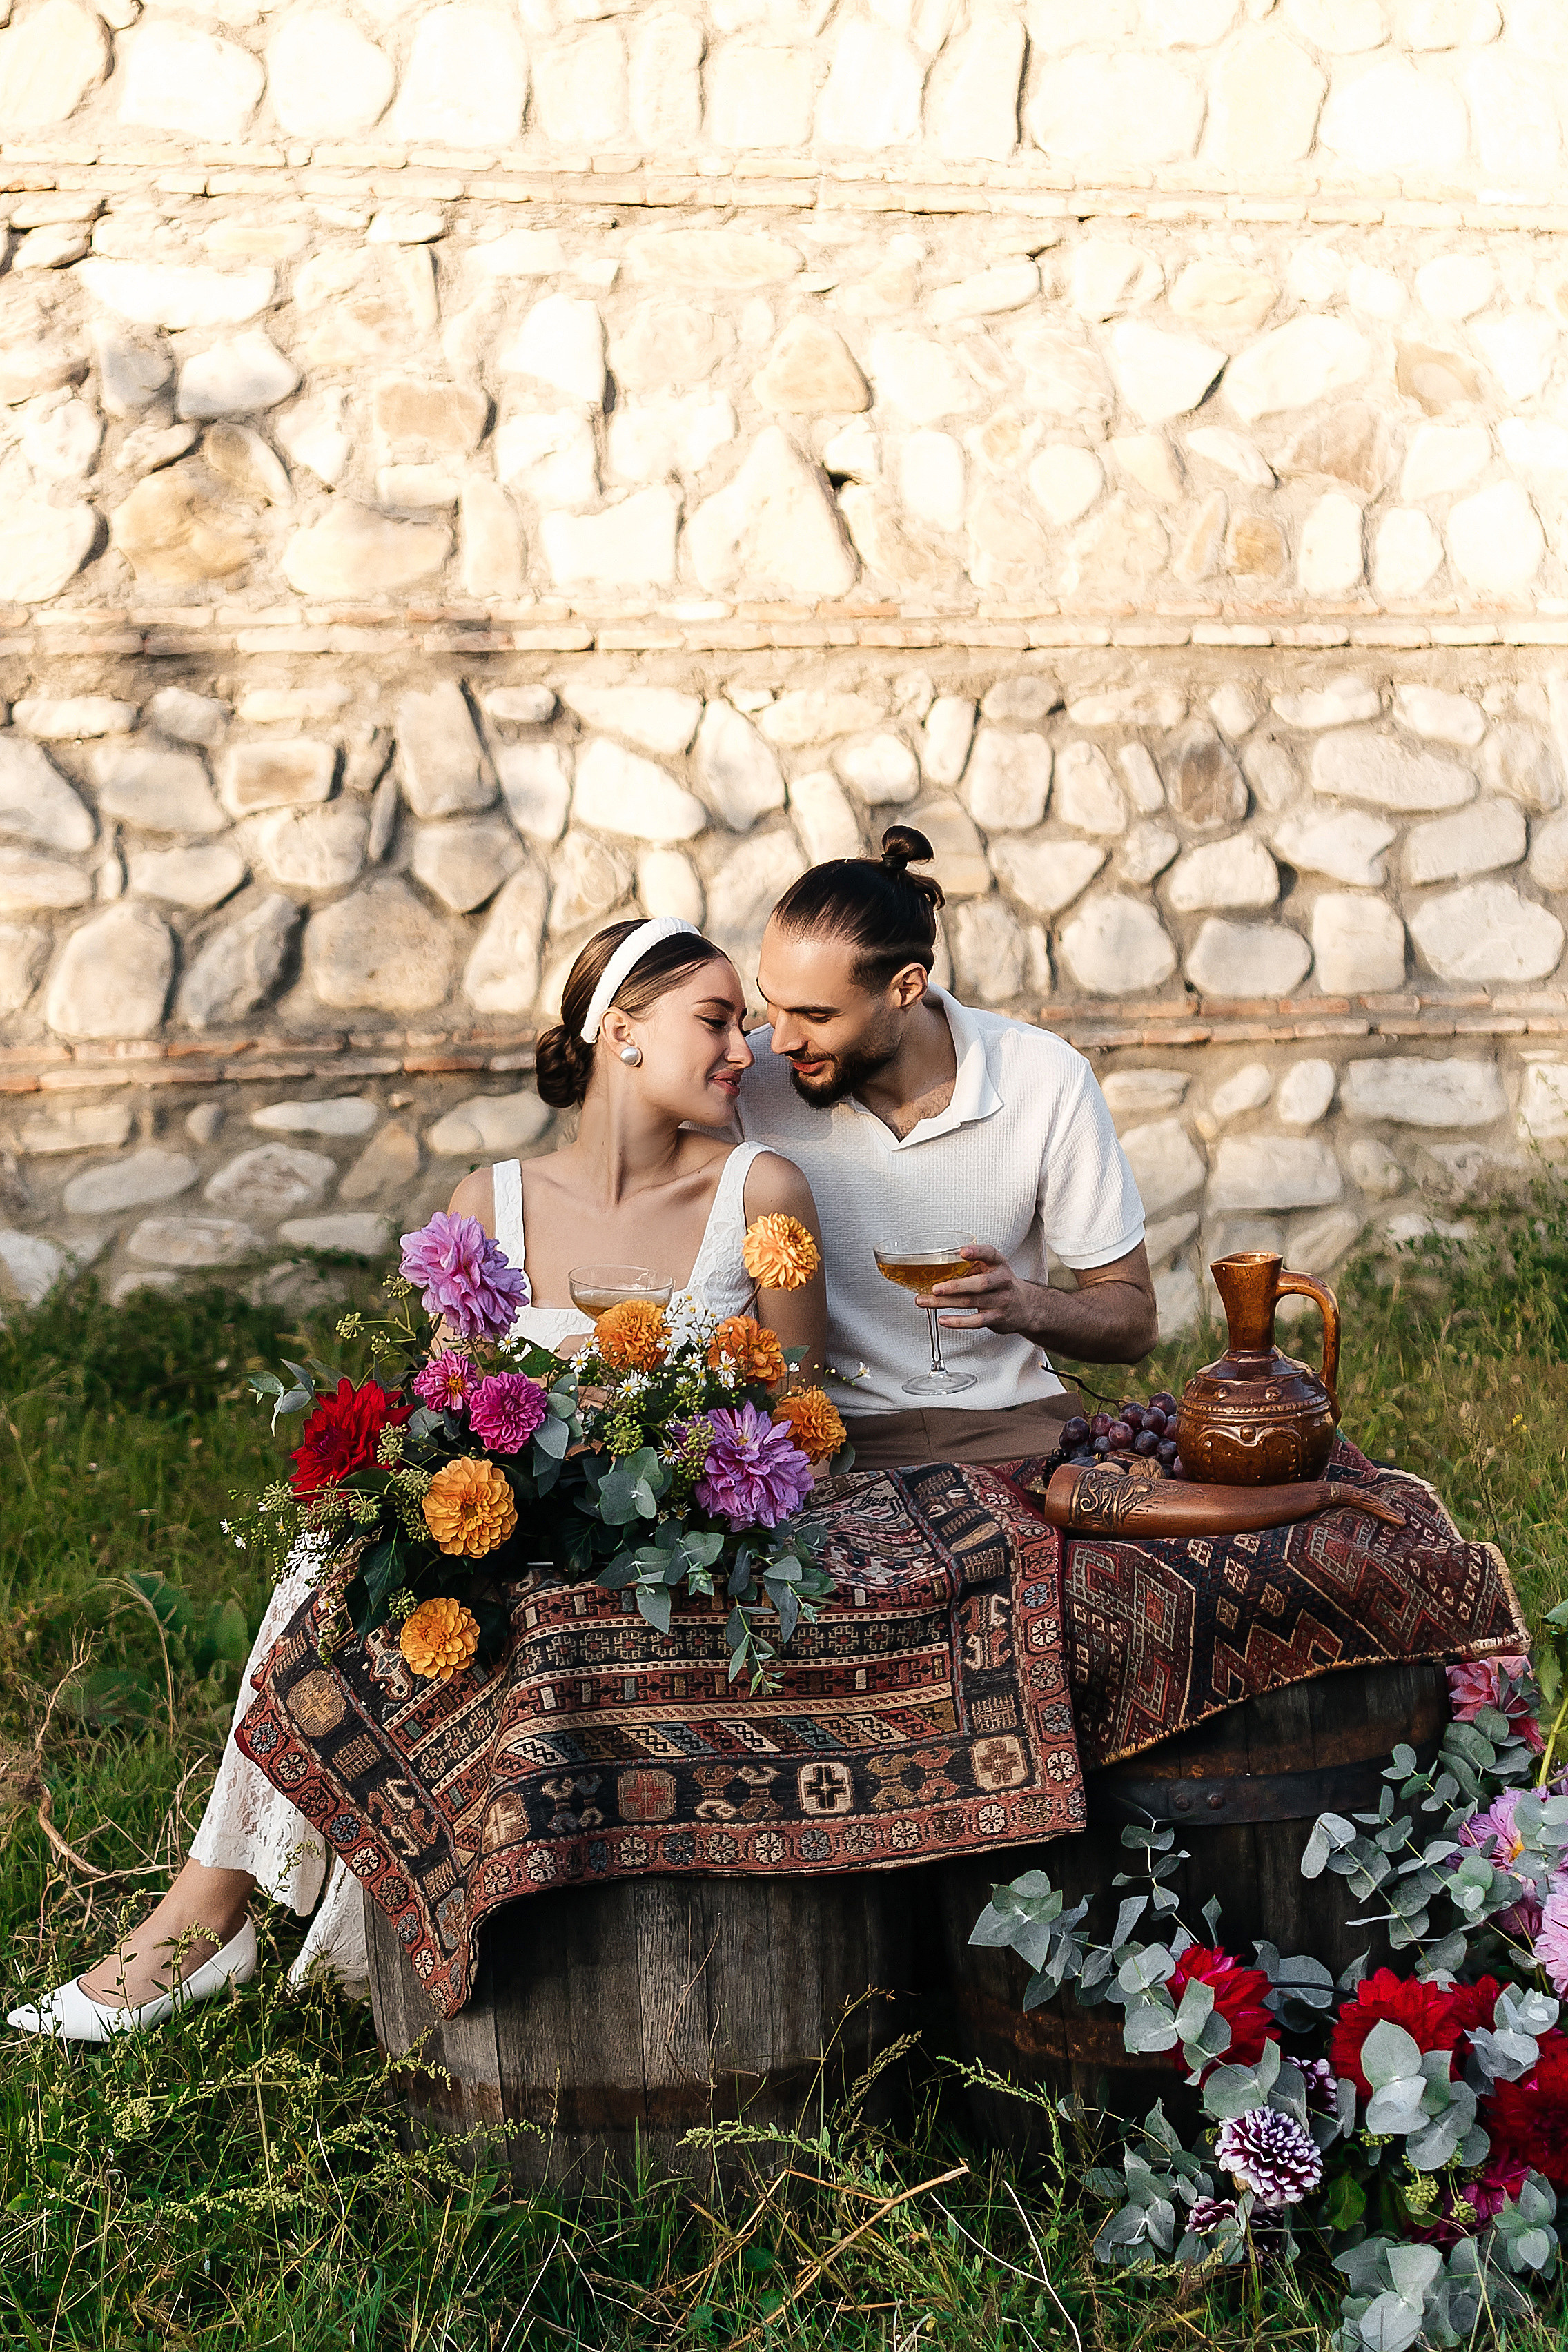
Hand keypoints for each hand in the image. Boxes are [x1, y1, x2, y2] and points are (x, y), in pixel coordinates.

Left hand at [921, 1244, 1040, 1334]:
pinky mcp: (997, 1318)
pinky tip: (943, 1319)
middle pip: (979, 1283)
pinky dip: (957, 1322)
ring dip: (945, 1303)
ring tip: (925, 1301)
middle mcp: (1001, 1281)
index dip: (977, 1252)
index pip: (990, 1254)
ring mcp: (1000, 1300)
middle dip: (955, 1286)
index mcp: (998, 1264)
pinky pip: (975, 1321)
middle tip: (935, 1288)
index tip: (963, 1252)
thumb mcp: (991, 1268)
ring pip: (971, 1302)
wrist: (1024, 1306)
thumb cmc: (1000, 1284)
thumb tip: (936, 1265)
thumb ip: (969, 1266)